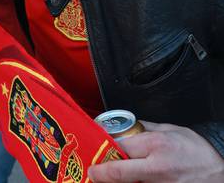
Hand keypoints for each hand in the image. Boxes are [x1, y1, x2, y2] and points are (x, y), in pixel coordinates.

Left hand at [88, 121, 223, 182]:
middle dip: (100, 173)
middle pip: (117, 173)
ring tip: (105, 177)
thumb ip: (145, 128)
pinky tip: (127, 182)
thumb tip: (124, 126)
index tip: (95, 149)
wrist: (221, 174)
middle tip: (93, 172)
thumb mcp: (171, 130)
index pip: (119, 147)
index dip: (104, 148)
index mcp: (156, 145)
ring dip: (115, 181)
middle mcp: (156, 168)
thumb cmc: (198, 152)